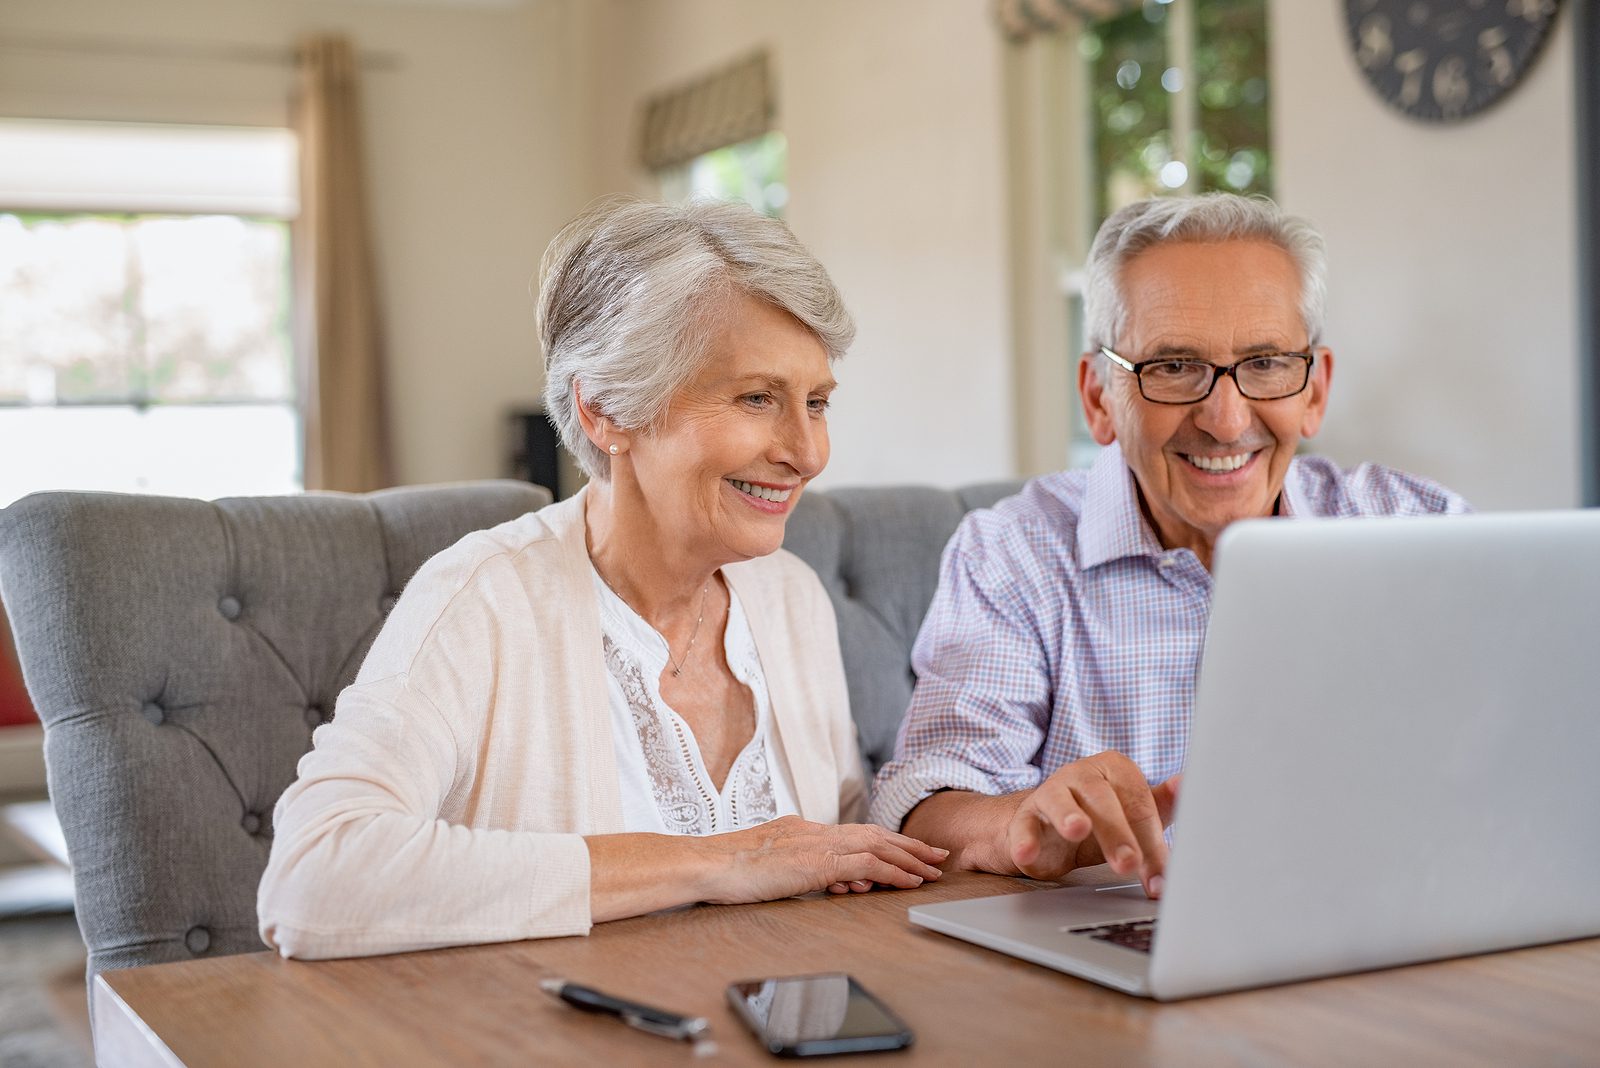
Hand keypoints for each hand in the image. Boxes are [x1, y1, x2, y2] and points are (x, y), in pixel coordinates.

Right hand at [700, 816, 947, 904]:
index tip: (907, 850)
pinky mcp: (817, 862)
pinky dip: (892, 872)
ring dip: (909, 858)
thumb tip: (828, 880)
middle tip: (936, 855)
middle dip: (908, 845)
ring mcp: (817, 844)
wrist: (707, 865)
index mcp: (803, 830)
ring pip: (877, 846)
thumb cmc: (728, 871)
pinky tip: (910, 881)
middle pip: (874, 834)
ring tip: (933, 870)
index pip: (854, 833)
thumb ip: (799, 868)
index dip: (885, 841)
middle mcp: (815, 831)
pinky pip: (866, 866)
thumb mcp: (770, 866)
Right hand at [1006, 752, 1179, 896]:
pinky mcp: (1025, 815)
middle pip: (1103, 799)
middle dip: (1118, 834)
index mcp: (1115, 769)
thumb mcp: (1132, 815)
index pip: (1139, 802)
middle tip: (1129, 864)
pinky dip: (1024, 839)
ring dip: (1069, 815)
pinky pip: (1024, 825)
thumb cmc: (1098, 819)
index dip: (1152, 840)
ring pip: (1060, 801)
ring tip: (1077, 829)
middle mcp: (1082, 773)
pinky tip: (1027, 853)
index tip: (1160, 876)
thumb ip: (1160, 805)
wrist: (1047, 830)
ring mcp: (1050, 791)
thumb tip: (1187, 786)